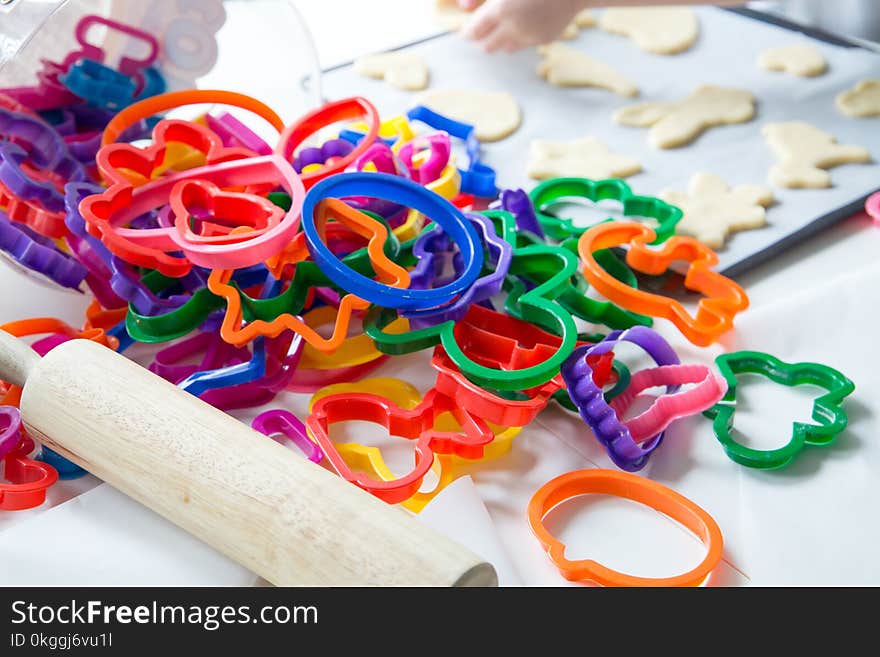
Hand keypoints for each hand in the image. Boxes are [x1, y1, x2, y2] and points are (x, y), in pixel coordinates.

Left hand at [459, 0, 586, 52]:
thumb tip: (463, 6)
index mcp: (501, 10)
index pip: (474, 31)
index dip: (467, 31)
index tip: (465, 30)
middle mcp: (513, 28)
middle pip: (487, 46)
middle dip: (482, 39)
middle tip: (481, 30)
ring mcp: (530, 36)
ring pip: (506, 48)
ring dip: (500, 40)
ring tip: (504, 25)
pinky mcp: (544, 39)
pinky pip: (524, 43)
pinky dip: (520, 36)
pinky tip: (526, 21)